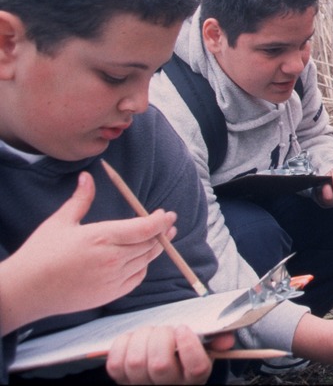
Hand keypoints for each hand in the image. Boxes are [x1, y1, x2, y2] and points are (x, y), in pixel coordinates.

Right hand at [0, 172, 176, 332]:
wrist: (25, 291)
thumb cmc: (40, 254)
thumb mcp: (60, 222)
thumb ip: (81, 199)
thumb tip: (88, 177)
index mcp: (102, 237)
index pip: (145, 228)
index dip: (160, 221)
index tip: (167, 214)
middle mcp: (112, 259)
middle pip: (150, 244)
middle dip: (163, 232)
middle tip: (168, 223)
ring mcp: (112, 279)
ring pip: (146, 260)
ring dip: (157, 248)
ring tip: (162, 238)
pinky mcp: (110, 294)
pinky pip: (136, 278)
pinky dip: (143, 267)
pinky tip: (143, 259)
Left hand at [105, 326, 233, 383]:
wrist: (159, 373)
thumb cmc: (183, 355)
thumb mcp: (204, 349)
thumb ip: (216, 341)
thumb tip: (227, 339)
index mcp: (193, 378)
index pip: (196, 368)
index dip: (188, 345)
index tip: (183, 328)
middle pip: (161, 365)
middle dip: (161, 337)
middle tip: (166, 328)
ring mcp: (142, 385)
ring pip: (136, 362)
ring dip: (142, 338)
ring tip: (151, 331)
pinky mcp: (121, 381)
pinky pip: (116, 364)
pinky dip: (123, 344)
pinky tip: (134, 339)